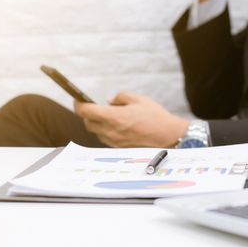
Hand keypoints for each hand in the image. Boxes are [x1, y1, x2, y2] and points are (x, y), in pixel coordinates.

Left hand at [74, 92, 188, 147]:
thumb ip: (120, 97)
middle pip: (88, 123)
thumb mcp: (138, 99)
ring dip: (97, 123)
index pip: (86, 111)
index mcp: (113, 117)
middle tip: (92, 106)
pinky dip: (106, 131)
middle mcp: (110, 131)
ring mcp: (114, 142)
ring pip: (96, 132)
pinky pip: (106, 139)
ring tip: (107, 116)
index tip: (78, 99)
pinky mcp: (120, 148)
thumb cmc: (155, 117)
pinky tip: (116, 126)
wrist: (169, 137)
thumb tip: (110, 101)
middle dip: (87, 114)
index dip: (78, 104)